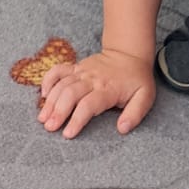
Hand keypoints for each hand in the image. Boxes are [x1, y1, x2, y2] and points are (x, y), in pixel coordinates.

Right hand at [38, 47, 154, 137]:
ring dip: (50, 101)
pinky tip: (43, 95)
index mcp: (108, 89)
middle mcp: (92, 79)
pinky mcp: (76, 67)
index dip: (77, 119)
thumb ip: (135, 114)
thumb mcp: (145, 97)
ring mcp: (82, 71)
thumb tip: (122, 129)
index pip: (89, 105)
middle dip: (58, 111)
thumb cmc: (137, 80)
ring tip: (42, 118)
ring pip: (61, 84)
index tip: (68, 134)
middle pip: (70, 94)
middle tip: (49, 127)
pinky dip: (48, 81)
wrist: (129, 54)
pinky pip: (58, 70)